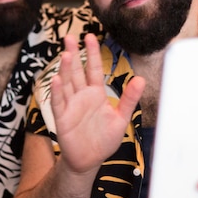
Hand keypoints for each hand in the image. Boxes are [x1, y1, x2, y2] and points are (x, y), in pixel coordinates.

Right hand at [50, 34, 145, 173]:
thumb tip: (141, 79)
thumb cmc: (104, 140)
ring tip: (66, 54)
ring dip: (65, 69)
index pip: (93, 69)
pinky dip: (57, 92)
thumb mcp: (121, 118)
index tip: (90, 37)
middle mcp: (81, 96)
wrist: (90, 160)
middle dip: (73, 53)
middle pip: (76, 71)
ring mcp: (70, 106)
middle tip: (69, 37)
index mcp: (96, 94)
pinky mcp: (62, 119)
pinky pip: (59, 103)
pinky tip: (56, 80)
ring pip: (67, 84)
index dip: (91, 53)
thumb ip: (128, 99)